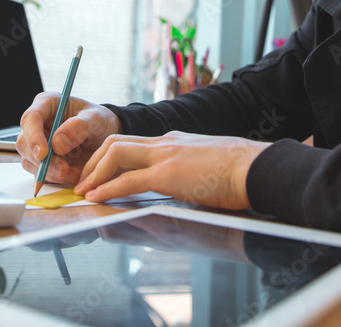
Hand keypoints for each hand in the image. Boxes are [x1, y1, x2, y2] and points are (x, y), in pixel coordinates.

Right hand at [16, 92, 120, 185]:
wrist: (105, 139)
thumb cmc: (99, 122)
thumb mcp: (97, 119)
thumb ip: (79, 126)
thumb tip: (57, 142)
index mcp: (47, 104)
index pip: (30, 118)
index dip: (33, 136)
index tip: (44, 153)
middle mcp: (38, 124)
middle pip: (24, 143)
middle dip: (42, 161)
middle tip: (64, 170)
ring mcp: (37, 144)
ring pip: (29, 161)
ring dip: (49, 172)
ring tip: (74, 174)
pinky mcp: (42, 161)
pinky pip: (39, 174)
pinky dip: (55, 179)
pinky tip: (72, 176)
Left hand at [74, 131, 268, 210]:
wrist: (257, 168)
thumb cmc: (240, 172)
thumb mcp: (206, 166)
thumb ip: (188, 171)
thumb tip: (182, 186)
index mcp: (174, 141)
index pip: (132, 143)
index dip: (109, 158)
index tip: (98, 175)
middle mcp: (166, 142)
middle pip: (116, 142)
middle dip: (94, 162)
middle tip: (83, 183)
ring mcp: (166, 155)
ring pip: (115, 153)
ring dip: (95, 173)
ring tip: (85, 191)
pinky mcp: (169, 173)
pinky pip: (128, 179)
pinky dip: (107, 188)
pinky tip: (97, 198)